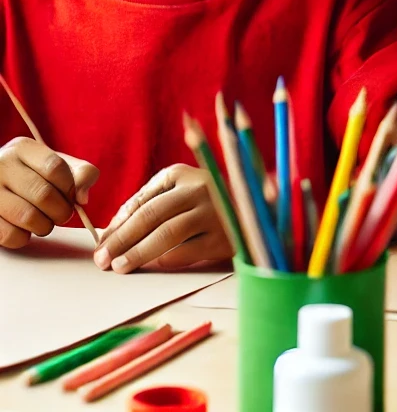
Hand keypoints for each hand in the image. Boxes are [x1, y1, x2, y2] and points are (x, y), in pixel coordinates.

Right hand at [0, 137, 97, 248]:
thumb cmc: (32, 176)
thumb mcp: (57, 165)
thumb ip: (82, 174)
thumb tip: (82, 198)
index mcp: (23, 148)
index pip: (55, 168)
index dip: (70, 187)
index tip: (72, 196)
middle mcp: (1, 165)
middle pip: (43, 194)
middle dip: (61, 211)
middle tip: (62, 215)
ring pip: (27, 216)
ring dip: (44, 226)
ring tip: (45, 223)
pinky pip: (9, 235)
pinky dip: (23, 238)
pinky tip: (23, 230)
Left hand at [94, 164, 231, 272]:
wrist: (250, 212)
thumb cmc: (202, 203)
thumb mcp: (177, 190)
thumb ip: (147, 203)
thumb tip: (111, 232)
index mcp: (181, 174)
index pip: (140, 202)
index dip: (116, 226)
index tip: (100, 245)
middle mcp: (199, 188)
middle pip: (150, 216)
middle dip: (121, 240)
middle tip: (102, 260)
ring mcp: (214, 212)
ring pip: (167, 235)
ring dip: (138, 253)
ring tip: (120, 266)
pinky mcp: (223, 238)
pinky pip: (186, 252)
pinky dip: (164, 261)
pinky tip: (151, 267)